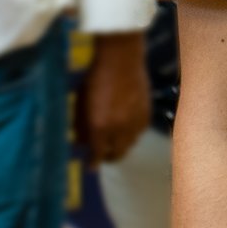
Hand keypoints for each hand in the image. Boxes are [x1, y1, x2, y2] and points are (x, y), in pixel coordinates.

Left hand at [81, 31, 150, 164]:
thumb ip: (80, 125)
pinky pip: (139, 133)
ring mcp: (135, 122)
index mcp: (100, 126)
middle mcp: (119, 128)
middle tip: (102, 155)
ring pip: (130, 145)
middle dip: (108, 158)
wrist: (122, 60)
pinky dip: (132, 134)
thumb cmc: (94, 79)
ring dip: (121, 146)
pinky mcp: (146, 114)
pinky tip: (126, 128)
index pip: (97, 154)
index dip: (93, 163)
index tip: (90, 166)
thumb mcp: (80, 103)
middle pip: (117, 154)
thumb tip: (80, 142)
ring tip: (114, 141)